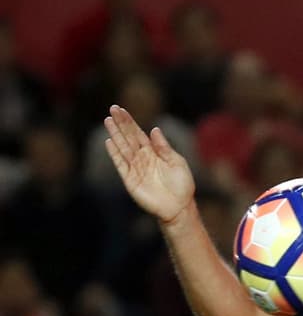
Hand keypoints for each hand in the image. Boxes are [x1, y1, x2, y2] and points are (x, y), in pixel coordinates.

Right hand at [104, 104, 195, 224]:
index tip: (120, 109)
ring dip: (115, 134)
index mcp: (154, 152)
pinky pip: (121, 164)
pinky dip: (115, 153)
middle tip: (112, 108)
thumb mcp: (176, 162)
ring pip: (122, 147)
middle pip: (128, 137)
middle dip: (120, 123)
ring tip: (108, 120)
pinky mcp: (130, 179)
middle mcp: (143, 158)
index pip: (138, 133)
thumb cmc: (181, 185)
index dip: (129, 121)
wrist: (179, 207)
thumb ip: (164, 147)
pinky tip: (109, 142)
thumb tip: (154, 129)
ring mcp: (135, 168)